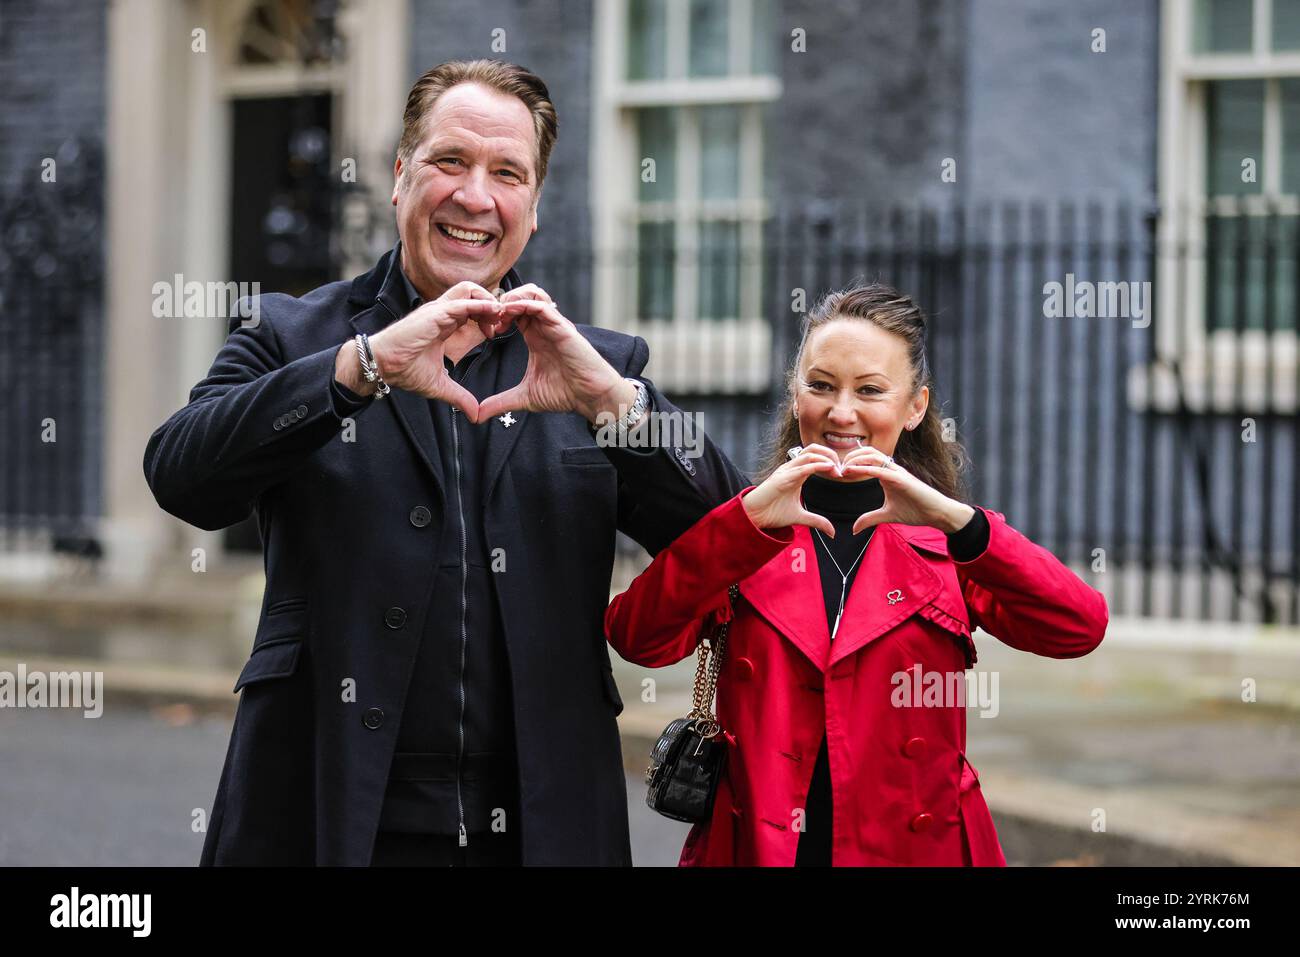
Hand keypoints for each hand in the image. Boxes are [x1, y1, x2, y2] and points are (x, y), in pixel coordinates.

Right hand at [365, 281, 507, 420]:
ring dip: (488, 301)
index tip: (495, 335)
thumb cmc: (404, 370)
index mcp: (443, 323)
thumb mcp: (440, 386)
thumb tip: (475, 415)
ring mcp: (438, 310)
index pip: (471, 308)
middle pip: (473, 293)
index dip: (487, 317)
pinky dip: (480, 305)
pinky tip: (493, 314)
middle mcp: (442, 312)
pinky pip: (462, 302)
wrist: (382, 366)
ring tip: (498, 318)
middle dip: (492, 305)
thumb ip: (460, 397)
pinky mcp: (434, 314)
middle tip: (500, 325)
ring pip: (470, 290)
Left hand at [476, 291, 629, 422]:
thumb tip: (478, 416)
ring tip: (498, 313)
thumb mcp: (525, 397)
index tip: (484, 330)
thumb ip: (501, 402)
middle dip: (500, 302)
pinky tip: (509, 313)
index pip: (512, 312)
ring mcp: (553, 324)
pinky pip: (542, 305)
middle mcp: (543, 327)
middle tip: (488, 319)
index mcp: (535, 337)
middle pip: (520, 296)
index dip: (495, 315)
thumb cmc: (565, 394)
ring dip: (512, 298)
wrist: (590, 397)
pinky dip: (524, 304)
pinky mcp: (562, 327)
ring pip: (531, 293)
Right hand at [741, 444, 841, 534]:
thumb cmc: (772, 512)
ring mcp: (787, 471)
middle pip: (814, 449)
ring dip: (827, 458)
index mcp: (797, 473)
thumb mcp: (800, 517)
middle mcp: (792, 468)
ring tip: (837, 470)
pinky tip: (830, 469)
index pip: (816, 457)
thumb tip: (832, 533)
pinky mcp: (782, 478)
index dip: (831, 461)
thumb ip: (817, 521)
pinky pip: (803, 467)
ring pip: (809, 453)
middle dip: (831, 454)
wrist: (754, 516)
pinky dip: (818, 465)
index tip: (841, 474)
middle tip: (842, 469)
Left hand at [837, 446, 974, 533]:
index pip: (866, 460)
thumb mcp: (887, 516)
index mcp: (887, 474)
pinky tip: (853, 471)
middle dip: (849, 457)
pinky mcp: (902, 479)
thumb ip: (870, 519)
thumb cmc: (916, 511)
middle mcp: (891, 469)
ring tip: (842, 468)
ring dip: (855, 459)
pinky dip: (865, 468)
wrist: (937, 514)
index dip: (850, 462)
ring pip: (873, 455)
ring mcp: (897, 472)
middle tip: (836, 468)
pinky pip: (880, 470)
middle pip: (867, 452)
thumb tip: (854, 529)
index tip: (836, 472)